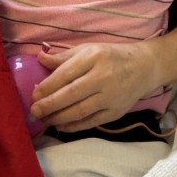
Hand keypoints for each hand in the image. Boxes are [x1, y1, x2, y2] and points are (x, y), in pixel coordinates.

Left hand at [29, 42, 154, 132]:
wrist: (143, 67)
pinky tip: (61, 126)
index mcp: (93, 58)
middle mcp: (102, 77)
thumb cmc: (109, 56)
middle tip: (34, 111)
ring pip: (80, 111)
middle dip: (50, 104)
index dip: (48, 86)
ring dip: (59, 117)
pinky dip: (74, 126)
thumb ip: (63, 57)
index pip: (66, 74)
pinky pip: (91, 122)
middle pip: (72, 94)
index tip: (33, 94)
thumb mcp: (87, 50)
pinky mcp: (116, 112)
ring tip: (44, 120)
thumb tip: (39, 59)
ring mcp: (111, 97)